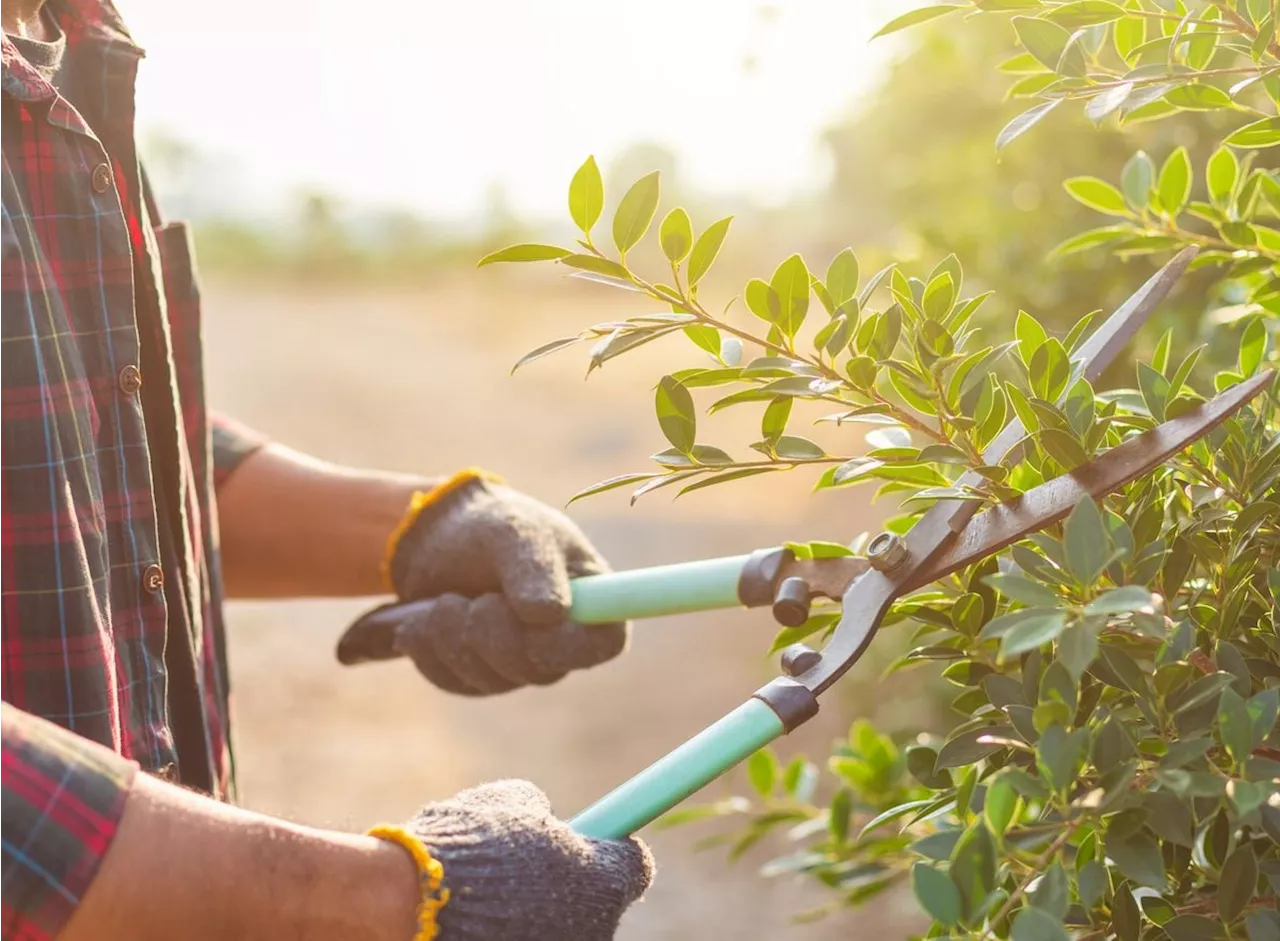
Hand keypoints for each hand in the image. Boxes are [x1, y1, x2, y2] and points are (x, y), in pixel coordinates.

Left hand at [337, 475, 628, 694]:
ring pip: (491, 678)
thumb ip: (535, 565)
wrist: (440, 538)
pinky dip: (430, 650)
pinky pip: (455, 680)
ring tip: (442, 601)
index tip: (534, 618)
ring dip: (454, 637)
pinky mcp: (479, 676)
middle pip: (540, 670)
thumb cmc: (493, 525)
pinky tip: (420, 622)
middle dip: (494, 633)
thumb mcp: (515, 529)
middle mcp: (562, 641)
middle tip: (470, 599)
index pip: (604, 644)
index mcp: (592, 600)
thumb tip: (550, 614)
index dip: (570, 643)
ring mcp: (521, 664)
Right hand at [411, 780, 652, 940]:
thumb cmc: (465, 845)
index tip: (594, 838)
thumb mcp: (510, 802)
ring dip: (538, 910)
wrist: (412, 902)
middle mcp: (595, 930)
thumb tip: (542, 817)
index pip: (634, 865)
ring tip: (489, 894)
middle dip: (568, 883)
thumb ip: (540, 811)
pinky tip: (476, 921)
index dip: (611, 847)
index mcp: (604, 881)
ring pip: (560, 926)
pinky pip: (530, 938)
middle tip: (525, 866)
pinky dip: (512, 930)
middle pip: (596, 903)